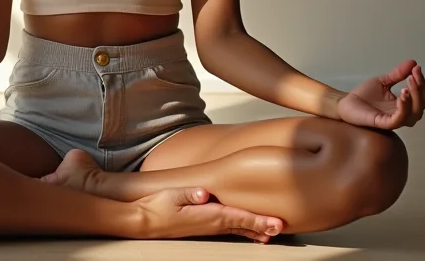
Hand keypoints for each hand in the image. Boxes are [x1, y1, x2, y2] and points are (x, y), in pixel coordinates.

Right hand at [135, 187, 283, 242]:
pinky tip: (246, 230)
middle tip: (281, 228)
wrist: (143, 221)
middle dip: (262, 226)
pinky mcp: (201, 226)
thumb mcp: (171, 195)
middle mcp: (210, 223)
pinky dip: (240, 229)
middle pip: (242, 225)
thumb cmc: (156, 206)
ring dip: (254, 230)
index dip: (258, 220)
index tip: (275, 223)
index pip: (238, 217)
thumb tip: (202, 192)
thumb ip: (189, 193)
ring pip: (236, 228)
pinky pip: (227, 228)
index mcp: (207, 214)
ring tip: (270, 233)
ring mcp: (206, 227)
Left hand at [337, 60, 424, 129]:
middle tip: (414, 74)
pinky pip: (398, 120)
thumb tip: (413, 62)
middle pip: (422, 105)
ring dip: (414, 98)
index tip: (417, 68)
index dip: (422, 83)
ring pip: (414, 114)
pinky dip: (403, 108)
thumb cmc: (365, 95)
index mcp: (405, 105)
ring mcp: (394, 120)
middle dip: (420, 89)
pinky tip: (402, 95)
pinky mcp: (383, 123)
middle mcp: (403, 114)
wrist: (346, 102)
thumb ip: (398, 74)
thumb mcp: (383, 81)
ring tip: (408, 84)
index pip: (422, 97)